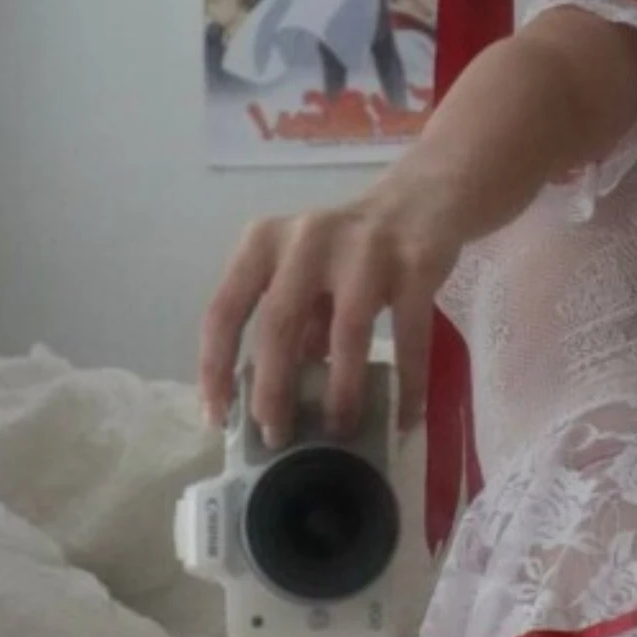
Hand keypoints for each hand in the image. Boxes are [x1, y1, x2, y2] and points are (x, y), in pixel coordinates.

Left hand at [199, 189, 460, 445]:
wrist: (421, 199)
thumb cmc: (349, 251)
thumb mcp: (306, 278)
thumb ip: (291, 327)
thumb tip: (273, 399)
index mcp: (264, 242)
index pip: (224, 310)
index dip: (215, 367)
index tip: (218, 417)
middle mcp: (307, 239)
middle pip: (278, 324)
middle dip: (274, 390)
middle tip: (276, 437)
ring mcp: (364, 249)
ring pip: (345, 332)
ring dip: (340, 392)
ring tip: (339, 431)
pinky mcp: (415, 264)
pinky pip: (409, 337)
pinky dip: (407, 383)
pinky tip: (404, 417)